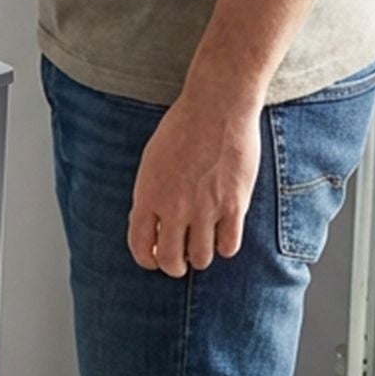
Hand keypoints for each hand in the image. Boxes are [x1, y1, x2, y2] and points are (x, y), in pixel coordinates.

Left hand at [127, 87, 263, 275]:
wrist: (216, 108)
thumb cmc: (182, 129)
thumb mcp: (151, 163)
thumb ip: (149, 196)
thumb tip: (150, 224)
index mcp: (148, 197)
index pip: (140, 247)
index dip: (147, 260)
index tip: (154, 260)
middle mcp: (174, 209)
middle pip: (172, 261)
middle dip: (174, 267)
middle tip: (180, 263)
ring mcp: (205, 209)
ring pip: (202, 258)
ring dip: (201, 258)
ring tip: (202, 247)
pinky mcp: (234, 205)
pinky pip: (230, 245)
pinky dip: (226, 247)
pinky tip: (224, 236)